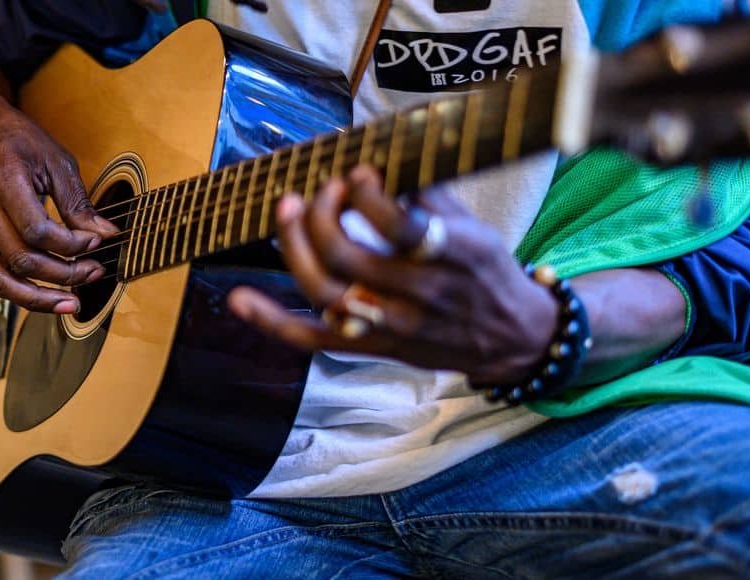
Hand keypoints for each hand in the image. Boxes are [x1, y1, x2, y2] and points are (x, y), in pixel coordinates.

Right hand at [0, 95, 117, 313]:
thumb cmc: (17, 140)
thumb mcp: (55, 159)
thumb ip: (78, 201)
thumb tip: (105, 235)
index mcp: (2, 179)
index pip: (37, 230)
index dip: (71, 245)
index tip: (96, 243)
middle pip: (20, 259)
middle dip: (63, 274)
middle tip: (94, 272)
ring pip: (0, 279)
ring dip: (38, 298)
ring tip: (71, 304)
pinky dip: (18, 292)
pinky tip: (46, 297)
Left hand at [228, 166, 558, 385]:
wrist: (510, 338)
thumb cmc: (485, 270)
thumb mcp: (471, 225)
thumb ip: (427, 192)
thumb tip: (382, 152)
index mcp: (448, 258)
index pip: (400, 228)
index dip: (368, 197)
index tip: (355, 171)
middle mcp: (416, 296)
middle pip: (347, 257)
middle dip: (321, 214)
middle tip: (320, 187)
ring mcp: (389, 325)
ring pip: (324, 293)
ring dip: (294, 248)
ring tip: (287, 208)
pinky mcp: (371, 347)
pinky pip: (312, 340)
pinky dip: (272, 321)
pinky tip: (240, 298)